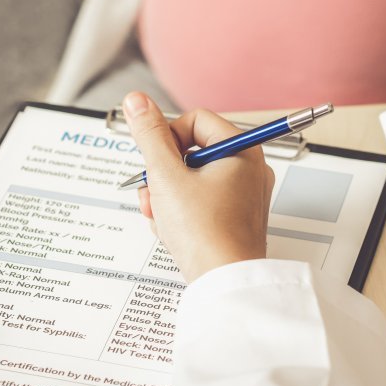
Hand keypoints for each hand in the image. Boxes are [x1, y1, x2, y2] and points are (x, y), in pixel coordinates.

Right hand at [124, 92, 275, 280]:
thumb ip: (149, 136)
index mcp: (241, 151)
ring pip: (190, 179)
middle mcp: (247, 169)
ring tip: (161, 217)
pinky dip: (179, 213)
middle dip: (162, 174)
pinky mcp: (233, 219)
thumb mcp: (167, 177)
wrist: (224, 283)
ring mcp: (241, 196)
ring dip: (165, 196)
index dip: (167, 138)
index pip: (195, 120)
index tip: (157, 162)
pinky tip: (171, 231)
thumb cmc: (206, 233)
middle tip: (154, 194)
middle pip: (189, 152)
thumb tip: (137, 101)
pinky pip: (199, 203)